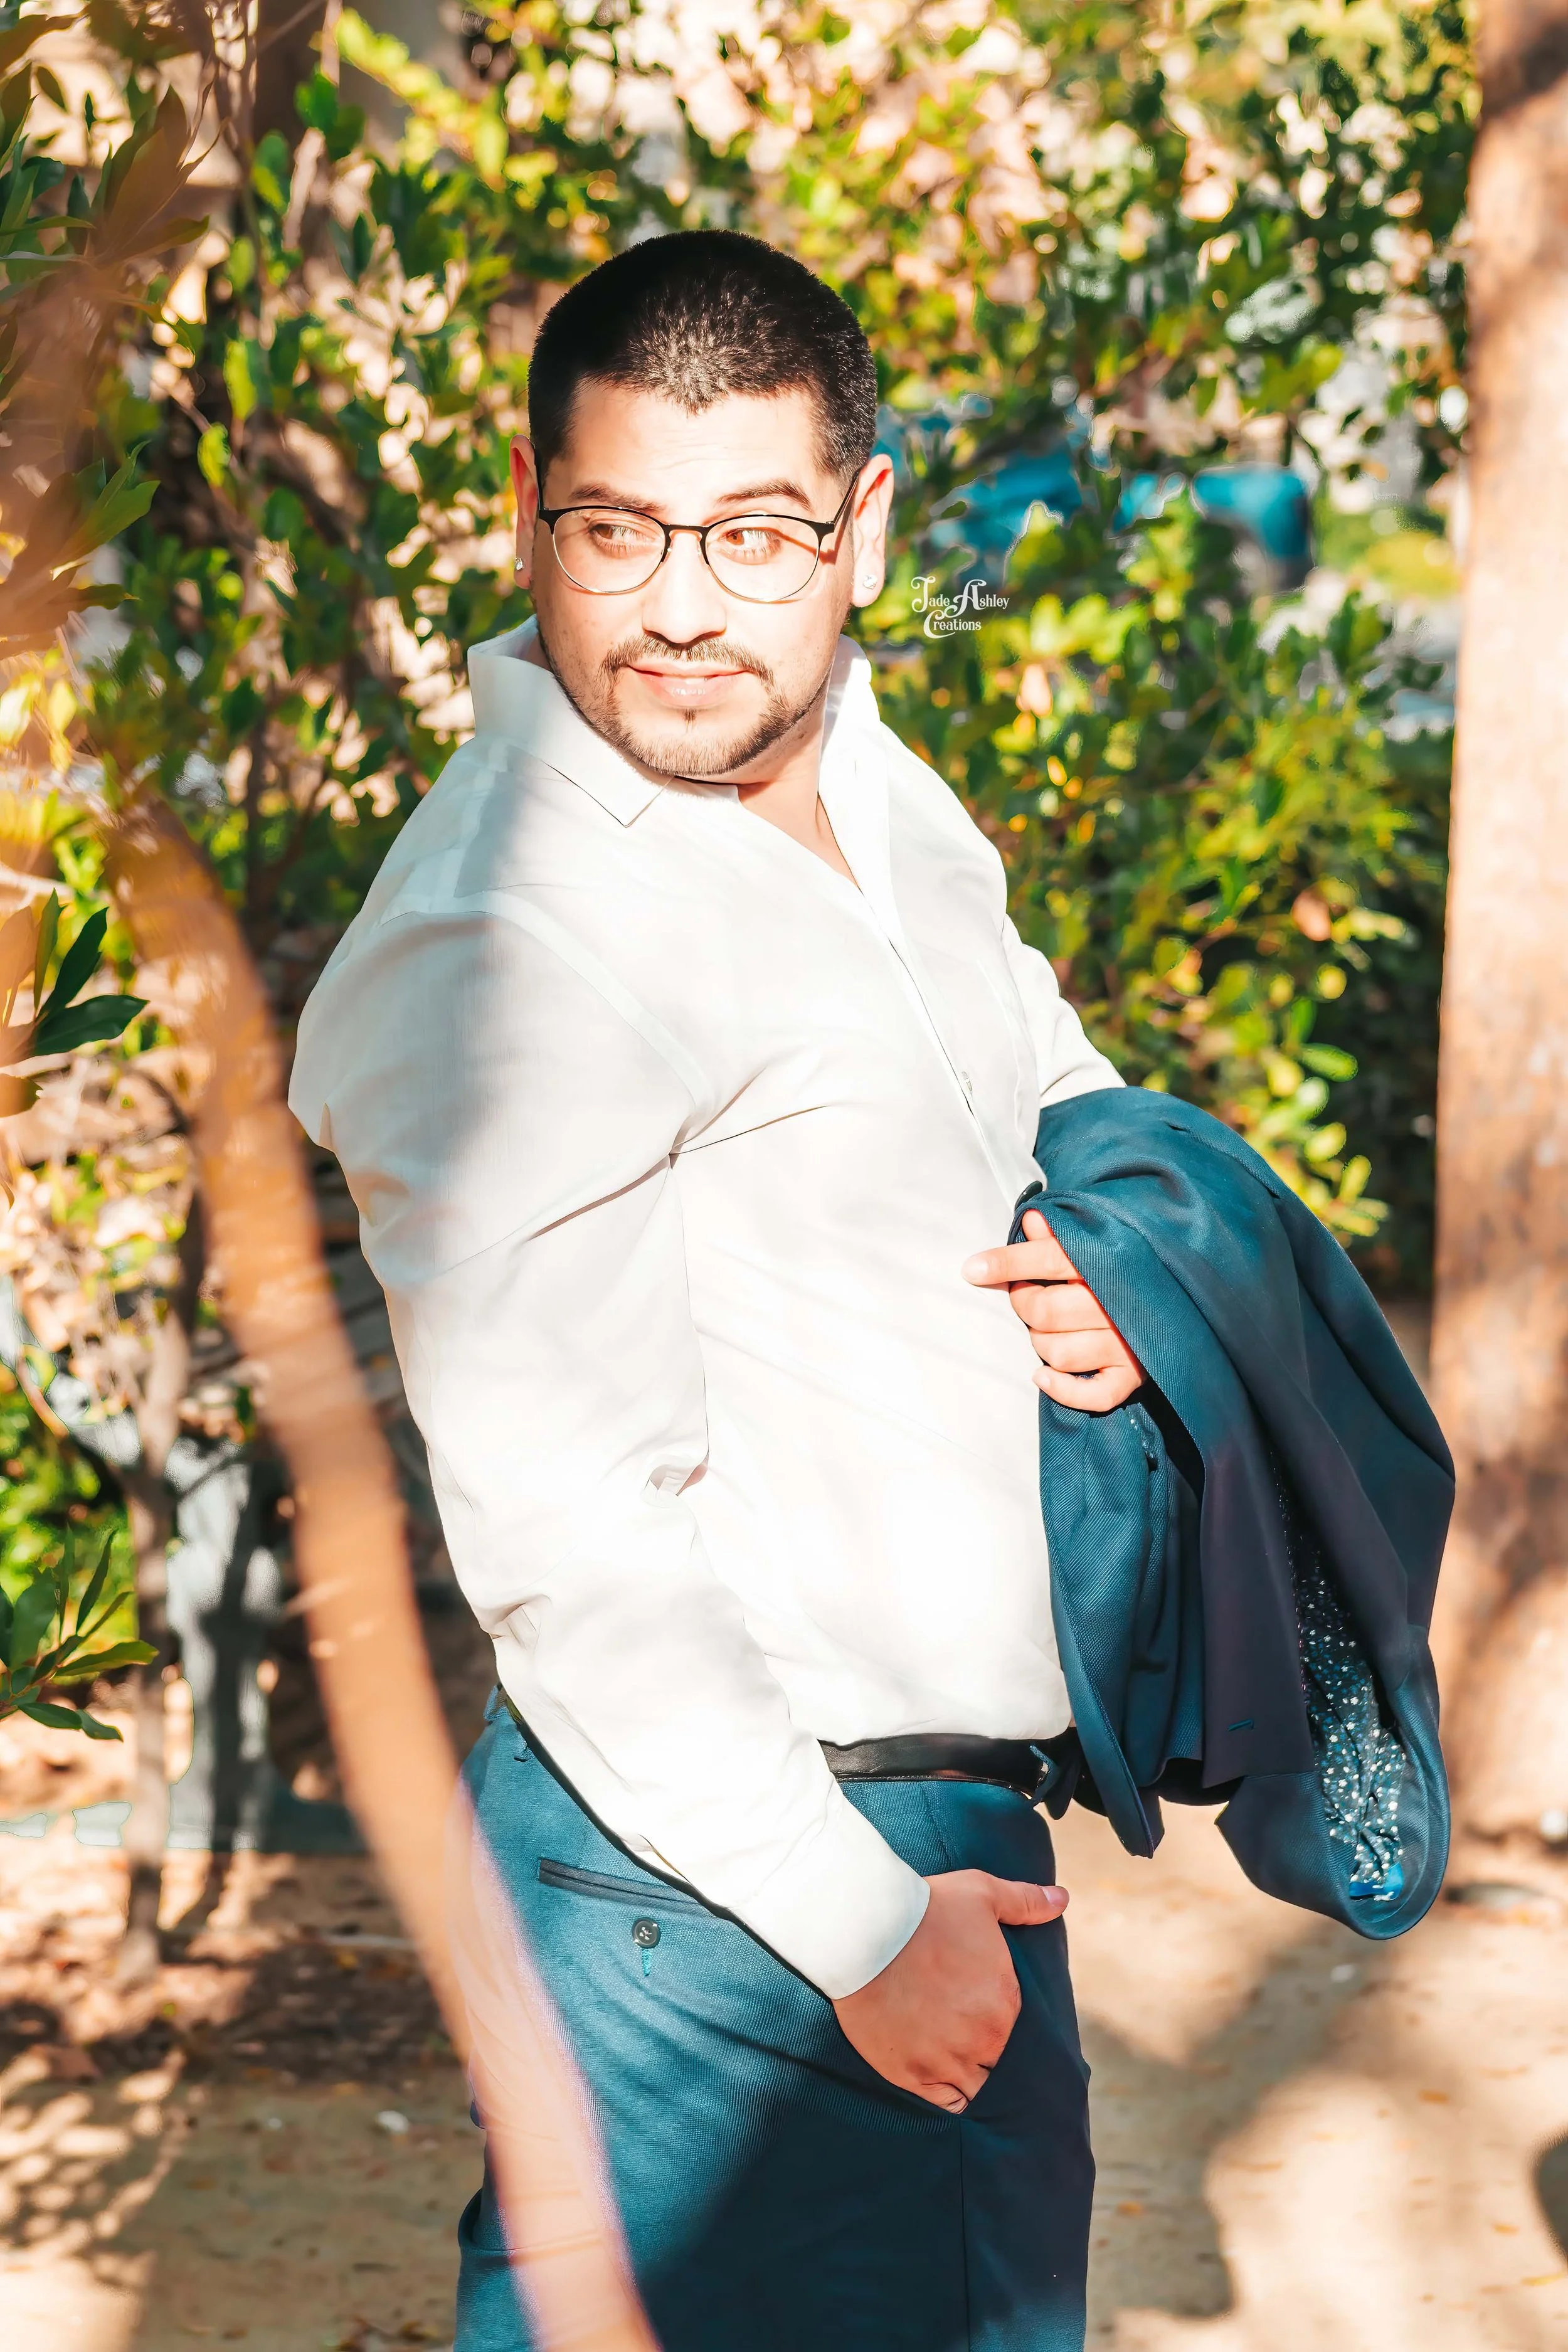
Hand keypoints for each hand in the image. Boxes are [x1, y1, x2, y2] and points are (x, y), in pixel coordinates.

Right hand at [832, 1870, 1067, 2109]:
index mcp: (1006, 2002)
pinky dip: (948, 2097)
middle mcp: (985, 2039)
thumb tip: (1062, 1899)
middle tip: (966, 2035)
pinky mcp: (914, 2076)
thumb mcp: (982, 1894)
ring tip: (954, 2060)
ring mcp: (949, 2062)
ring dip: (971, 2078)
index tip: (982, 2012)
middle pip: (1000, 2063)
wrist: (866, 1931)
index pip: (1020, 2031)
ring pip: (978, 2089)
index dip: (1001, 2021)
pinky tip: (940, 2078)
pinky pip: (947, 2104)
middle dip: (989, 2052)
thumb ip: (1025, 1902)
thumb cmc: (926, 1910)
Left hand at [963, 1207, 1143, 1411]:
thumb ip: (1064, 1234)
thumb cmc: (1137, 1266)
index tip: (973, 1269)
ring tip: (1049, 1329)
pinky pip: (1091, 1395)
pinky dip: (1061, 1389)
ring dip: (1041, 1344)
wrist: (1193, 1294)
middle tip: (1028, 1295)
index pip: (1047, 1259)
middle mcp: (1120, 1304)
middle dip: (1024, 1304)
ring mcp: (1129, 1343)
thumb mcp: (1104, 1239)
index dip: (1005, 1264)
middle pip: (1045, 1311)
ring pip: (1058, 1353)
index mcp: (1112, 1261)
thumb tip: (1031, 1219)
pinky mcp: (1135, 1375)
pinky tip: (1045, 1374)